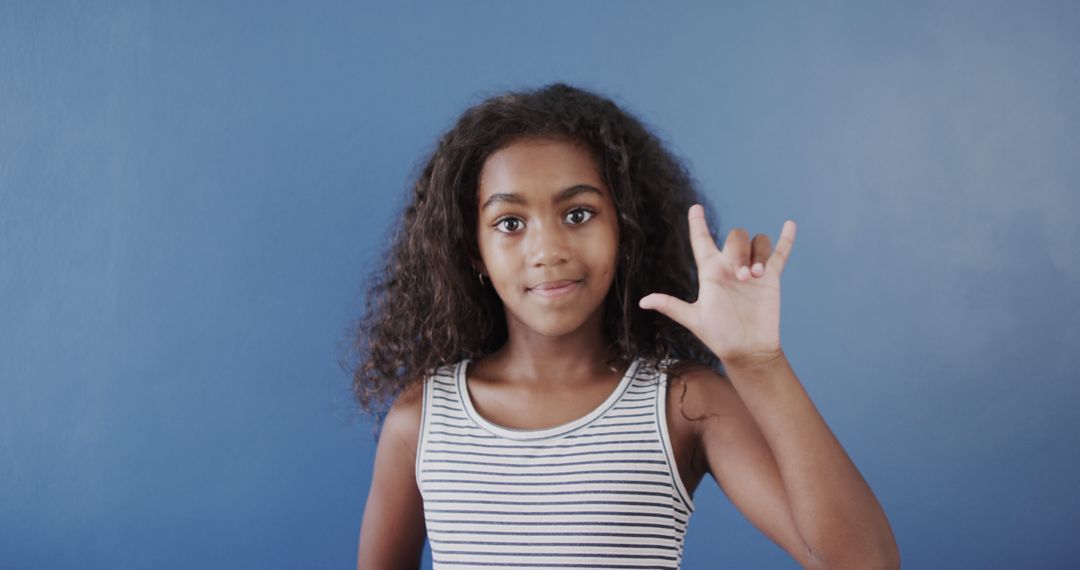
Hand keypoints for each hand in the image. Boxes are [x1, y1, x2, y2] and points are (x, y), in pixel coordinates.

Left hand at [638, 204, 796, 365]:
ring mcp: (752, 271)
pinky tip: (789, 225)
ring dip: (757, 254)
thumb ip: (672, 306)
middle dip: (739, 251)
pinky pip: (780, 253)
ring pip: (757, 242)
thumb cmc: (719, 336)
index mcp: (710, 271)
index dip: (698, 223)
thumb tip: (643, 302)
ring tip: (756, 276)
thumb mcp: (694, 319)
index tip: (695, 208)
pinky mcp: (772, 278)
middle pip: (736, 237)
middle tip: (742, 277)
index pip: (702, 240)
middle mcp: (730, 267)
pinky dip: (785, 239)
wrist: (747, 350)